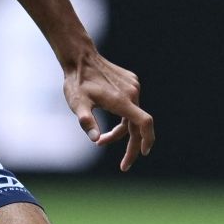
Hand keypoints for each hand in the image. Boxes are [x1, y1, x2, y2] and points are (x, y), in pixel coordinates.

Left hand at [63, 52, 154, 171]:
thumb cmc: (76, 82)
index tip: (144, 153)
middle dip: (131, 146)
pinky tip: (105, 114)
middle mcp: (132, 93)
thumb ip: (86, 121)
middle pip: (138, 125)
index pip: (144, 123)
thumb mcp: (77, 104)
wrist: (80, 57)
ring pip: (133, 116)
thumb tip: (95, 140)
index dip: (147, 139)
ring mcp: (133, 86)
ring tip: (101, 140)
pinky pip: (131, 105)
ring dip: (121, 131)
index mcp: (121, 100)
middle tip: (123, 165)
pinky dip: (123, 117)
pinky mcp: (131, 82)